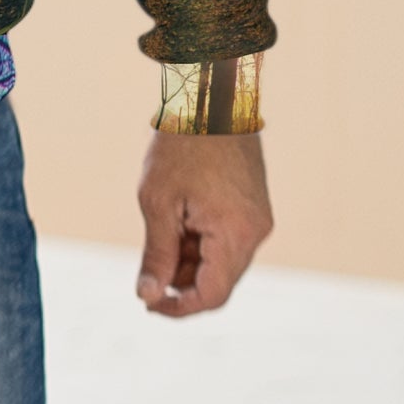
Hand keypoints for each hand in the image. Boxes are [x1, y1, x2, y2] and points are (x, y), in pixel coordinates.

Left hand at [134, 128, 272, 316]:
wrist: (210, 96)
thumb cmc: (180, 143)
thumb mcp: (158, 201)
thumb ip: (157, 254)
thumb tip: (148, 295)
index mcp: (236, 234)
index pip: (212, 295)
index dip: (179, 307)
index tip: (149, 304)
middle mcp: (256, 233)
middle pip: (219, 281)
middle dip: (181, 283)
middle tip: (146, 274)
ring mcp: (258, 219)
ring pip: (223, 261)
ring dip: (190, 262)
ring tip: (158, 237)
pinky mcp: (253, 207)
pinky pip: (228, 240)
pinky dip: (202, 243)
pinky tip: (176, 223)